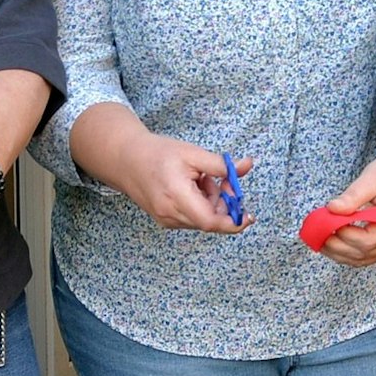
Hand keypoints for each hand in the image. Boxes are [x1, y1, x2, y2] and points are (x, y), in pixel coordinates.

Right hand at [110, 131, 253, 233]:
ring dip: (211, 201)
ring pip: (202, 218)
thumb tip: (247, 165)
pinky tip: (192, 186)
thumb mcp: (193, 154)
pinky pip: (192, 217)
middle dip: (224, 202)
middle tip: (222, 179)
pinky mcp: (165, 220)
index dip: (233, 222)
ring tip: (201, 179)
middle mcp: (170, 214)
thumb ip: (222, 165)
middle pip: (210, 220)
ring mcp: (167, 220)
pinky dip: (200, 204)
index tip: (249, 216)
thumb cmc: (158, 154)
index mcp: (177, 197)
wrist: (126, 160)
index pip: (210, 221)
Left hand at [318, 148, 375, 267]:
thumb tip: (333, 209)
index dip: (346, 235)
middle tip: (317, 232)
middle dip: (338, 246)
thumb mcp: (374, 176)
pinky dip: (347, 253)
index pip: (369, 240)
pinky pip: (365, 255)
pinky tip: (332, 244)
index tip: (327, 223)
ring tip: (319, 239)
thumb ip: (354, 195)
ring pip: (363, 258)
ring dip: (339, 253)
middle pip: (365, 253)